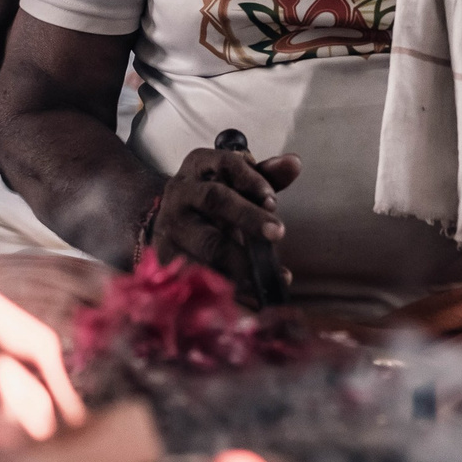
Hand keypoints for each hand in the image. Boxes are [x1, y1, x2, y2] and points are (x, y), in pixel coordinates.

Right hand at [151, 146, 301, 291]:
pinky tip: (250, 297)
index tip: (273, 199)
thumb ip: (265, 175)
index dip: (251, 179)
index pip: (226, 163)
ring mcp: (171, 224)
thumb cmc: (212, 198)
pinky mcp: (167, 257)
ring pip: (205, 241)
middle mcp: (182, 191)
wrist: (168, 220)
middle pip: (215, 199)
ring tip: (265, 274)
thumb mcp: (235, 183)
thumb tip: (294, 163)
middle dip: (248, 216)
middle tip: (278, 233)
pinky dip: (227, 287)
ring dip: (239, 259)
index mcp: (200, 165)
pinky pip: (198, 274)